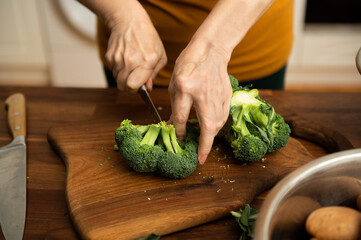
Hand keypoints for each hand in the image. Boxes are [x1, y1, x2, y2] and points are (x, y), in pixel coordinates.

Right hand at [105, 1, 166, 91]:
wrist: (129, 21)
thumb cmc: (148, 38)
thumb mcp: (160, 56)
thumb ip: (154, 74)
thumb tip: (147, 88)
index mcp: (146, 62)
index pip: (133, 87)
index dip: (136, 89)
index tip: (140, 86)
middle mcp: (130, 61)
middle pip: (123, 86)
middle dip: (129, 86)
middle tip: (135, 78)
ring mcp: (118, 59)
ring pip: (117, 80)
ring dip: (124, 78)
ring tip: (131, 66)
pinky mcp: (110, 56)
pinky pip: (113, 71)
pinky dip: (119, 69)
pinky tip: (125, 60)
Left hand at [168, 41, 231, 163]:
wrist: (211, 51)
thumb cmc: (189, 65)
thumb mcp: (176, 84)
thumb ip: (176, 107)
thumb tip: (174, 126)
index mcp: (185, 88)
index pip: (182, 117)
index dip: (181, 133)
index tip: (181, 142)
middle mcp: (203, 94)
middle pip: (207, 126)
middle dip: (204, 145)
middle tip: (200, 157)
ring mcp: (218, 95)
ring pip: (217, 123)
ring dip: (211, 137)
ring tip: (204, 145)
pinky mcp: (227, 96)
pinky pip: (223, 116)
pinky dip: (218, 126)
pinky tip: (212, 129)